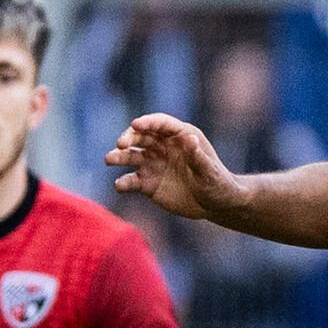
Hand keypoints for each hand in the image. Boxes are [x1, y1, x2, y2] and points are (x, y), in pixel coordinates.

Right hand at [105, 113, 241, 220]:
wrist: (215, 205)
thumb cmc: (217, 183)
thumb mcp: (210, 171)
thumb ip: (198, 156)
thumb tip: (188, 138)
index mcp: (180, 136)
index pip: (160, 124)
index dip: (147, 122)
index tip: (135, 124)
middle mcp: (162, 147)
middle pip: (141, 137)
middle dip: (128, 138)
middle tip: (120, 144)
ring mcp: (153, 164)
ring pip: (131, 157)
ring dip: (119, 157)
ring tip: (109, 159)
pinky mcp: (147, 183)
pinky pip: (132, 181)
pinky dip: (124, 182)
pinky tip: (119, 186)